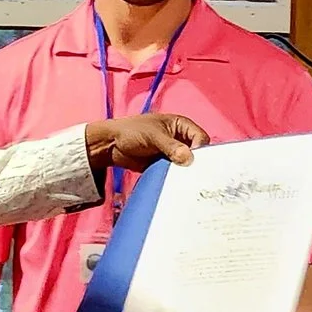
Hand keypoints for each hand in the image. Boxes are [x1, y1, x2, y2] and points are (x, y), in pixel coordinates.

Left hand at [84, 114, 207, 174]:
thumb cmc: (131, 131)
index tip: (194, 162)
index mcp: (181, 125)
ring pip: (187, 165)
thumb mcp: (153, 136)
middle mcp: (180, 139)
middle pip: (197, 153)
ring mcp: (172, 153)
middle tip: (193, 175)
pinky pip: (176, 173)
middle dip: (195, 163)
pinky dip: (176, 178)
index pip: (200, 138)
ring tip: (184, 181)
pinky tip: (176, 185)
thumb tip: (188, 158)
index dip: (201, 149)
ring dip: (185, 172)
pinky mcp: (164, 165)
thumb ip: (171, 146)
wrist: (110, 145)